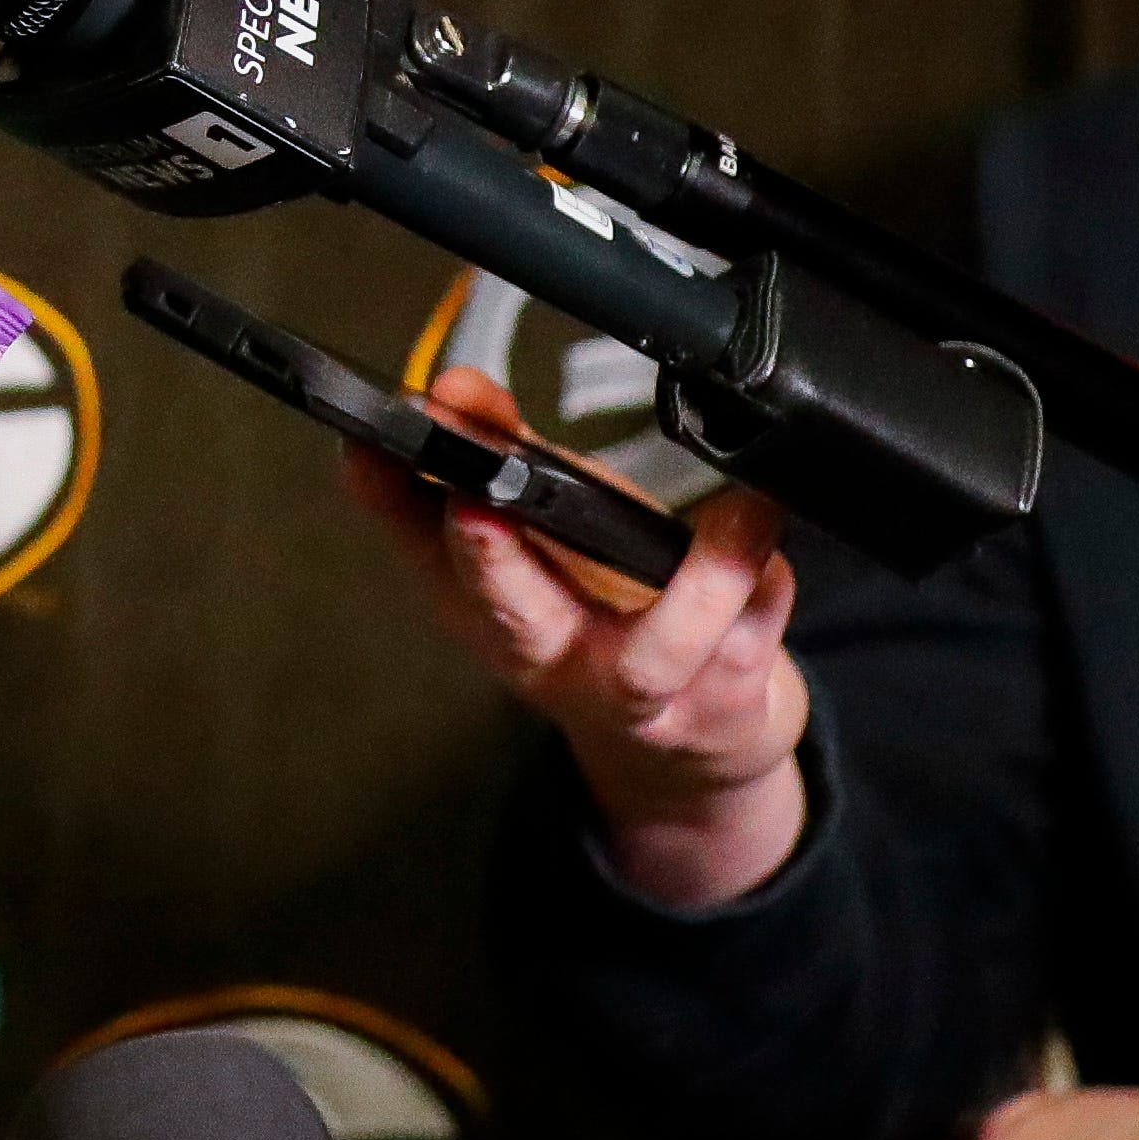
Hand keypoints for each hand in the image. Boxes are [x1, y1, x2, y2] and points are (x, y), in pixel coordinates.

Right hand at [337, 369, 810, 906]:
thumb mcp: (528, 546)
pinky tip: (763, 516)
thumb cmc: (594, 620)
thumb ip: (485, 463)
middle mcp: (550, 659)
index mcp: (482, 610)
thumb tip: (439, 392)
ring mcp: (642, 690)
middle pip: (511, 618)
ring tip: (733, 514)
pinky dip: (761, 575)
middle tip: (475, 504)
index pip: (420, 549)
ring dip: (697, 582)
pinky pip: (750, 632)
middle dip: (487, 561)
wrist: (689, 746)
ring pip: (657, 652)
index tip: (375, 444)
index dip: (391, 495)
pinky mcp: (723, 695)